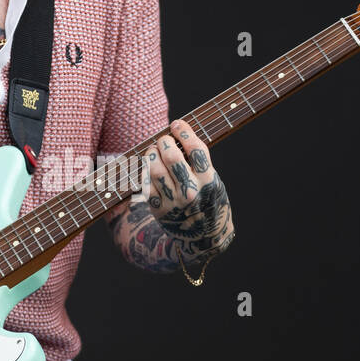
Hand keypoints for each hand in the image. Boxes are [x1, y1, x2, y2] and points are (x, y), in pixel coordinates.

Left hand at [136, 118, 234, 263]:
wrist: (205, 236)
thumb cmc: (209, 201)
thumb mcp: (214, 181)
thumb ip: (199, 162)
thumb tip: (178, 134)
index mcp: (209, 181)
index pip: (195, 149)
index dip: (184, 132)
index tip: (177, 124)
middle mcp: (191, 191)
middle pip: (172, 157)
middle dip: (164, 141)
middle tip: (163, 139)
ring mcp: (173, 202)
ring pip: (156, 169)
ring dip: (151, 154)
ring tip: (153, 150)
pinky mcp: (159, 209)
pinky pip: (146, 184)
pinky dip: (145, 171)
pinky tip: (149, 166)